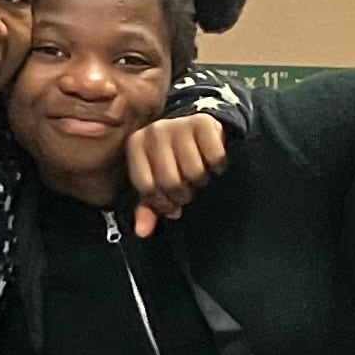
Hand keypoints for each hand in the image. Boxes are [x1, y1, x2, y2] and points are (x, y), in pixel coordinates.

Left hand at [125, 114, 230, 235]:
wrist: (199, 130)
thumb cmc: (173, 161)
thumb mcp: (157, 183)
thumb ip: (147, 209)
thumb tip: (143, 232)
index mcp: (136, 145)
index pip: (147, 186)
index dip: (162, 202)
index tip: (171, 202)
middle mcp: (155, 131)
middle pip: (171, 180)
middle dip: (183, 194)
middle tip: (188, 190)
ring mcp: (179, 124)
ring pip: (195, 171)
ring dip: (201, 181)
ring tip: (199, 175)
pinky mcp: (204, 122)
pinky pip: (215, 158)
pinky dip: (218, 167)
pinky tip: (212, 163)